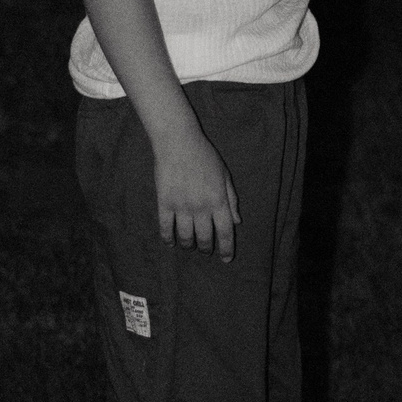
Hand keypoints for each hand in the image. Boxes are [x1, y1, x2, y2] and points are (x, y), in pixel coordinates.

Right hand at [155, 127, 238, 260]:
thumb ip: (231, 200)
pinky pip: (165, 227)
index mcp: (219, 200)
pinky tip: (171, 242)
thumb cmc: (205, 156)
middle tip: (206, 250)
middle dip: (207, 248)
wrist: (178, 142)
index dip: (227, 248)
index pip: (225, 231)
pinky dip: (168, 238)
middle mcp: (201, 207)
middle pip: (205, 238)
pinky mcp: (164, 203)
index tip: (227, 259)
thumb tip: (237, 222)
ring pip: (185, 236)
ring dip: (189, 245)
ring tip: (190, 245)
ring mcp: (181, 206)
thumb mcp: (225, 176)